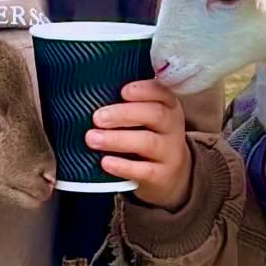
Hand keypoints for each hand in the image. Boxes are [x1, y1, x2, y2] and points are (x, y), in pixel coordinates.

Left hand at [88, 79, 191, 209]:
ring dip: (117, 139)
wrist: (170, 175)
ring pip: (148, 142)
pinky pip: (144, 170)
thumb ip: (128, 106)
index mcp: (168, 106)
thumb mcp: (147, 118)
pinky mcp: (162, 175)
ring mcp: (170, 152)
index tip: (123, 91)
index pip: (162, 92)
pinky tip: (105, 162)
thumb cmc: (148, 137)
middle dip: (124, 114)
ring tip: (92, 138)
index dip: (144, 90)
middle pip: (156, 115)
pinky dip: (123, 166)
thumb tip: (93, 97)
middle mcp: (172, 127)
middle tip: (97, 118)